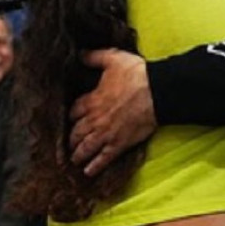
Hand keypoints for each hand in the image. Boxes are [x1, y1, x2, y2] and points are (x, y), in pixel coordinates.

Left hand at [68, 48, 155, 177]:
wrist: (156, 92)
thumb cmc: (136, 74)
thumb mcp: (113, 59)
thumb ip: (95, 57)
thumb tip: (80, 54)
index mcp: (92, 100)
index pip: (74, 111)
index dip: (71, 116)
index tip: (71, 119)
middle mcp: (95, 119)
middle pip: (77, 133)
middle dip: (71, 139)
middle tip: (68, 145)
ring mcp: (106, 133)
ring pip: (86, 147)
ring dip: (78, 154)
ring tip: (74, 160)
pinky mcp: (119, 143)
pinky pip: (103, 158)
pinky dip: (95, 166)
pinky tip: (88, 172)